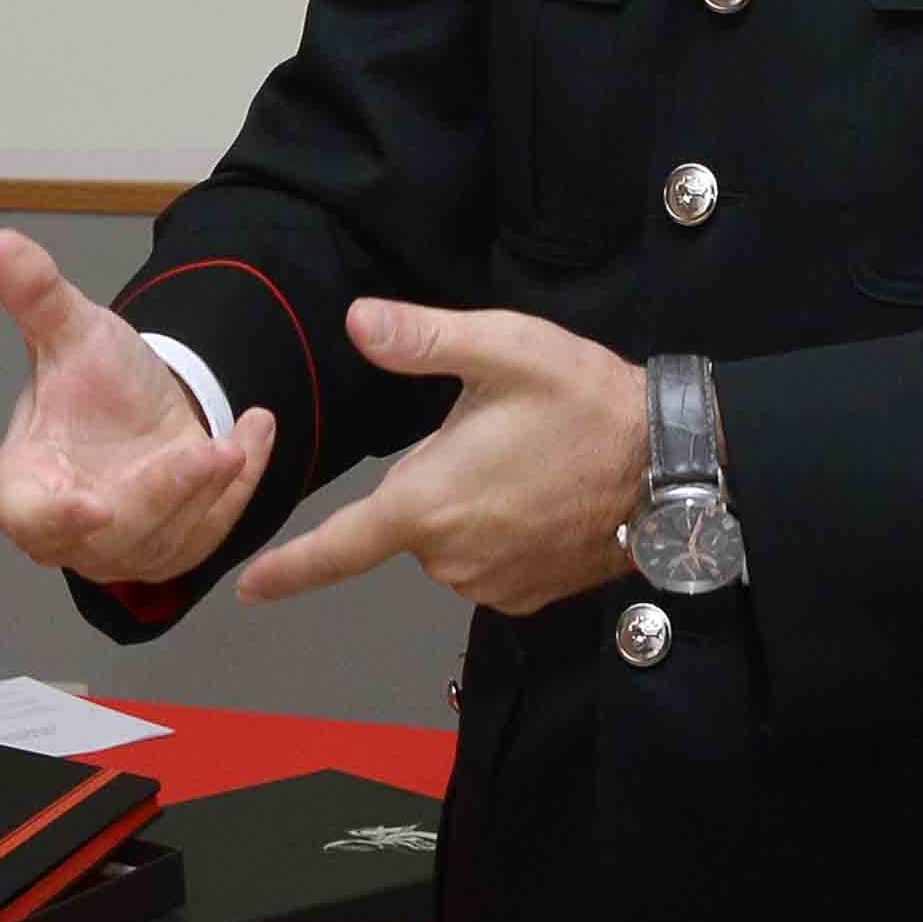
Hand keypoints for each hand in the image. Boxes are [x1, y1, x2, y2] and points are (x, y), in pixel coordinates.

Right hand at [0, 229, 278, 587]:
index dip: (57, 520)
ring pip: (172, 534)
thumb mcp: (70, 330)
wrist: (141, 404)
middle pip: (116, 533)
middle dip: (165, 494)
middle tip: (210, 455)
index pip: (30, 518)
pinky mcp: (181, 546)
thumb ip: (37, 297)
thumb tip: (0, 242)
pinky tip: (256, 429)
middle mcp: (76, 531)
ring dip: (209, 490)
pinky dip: (242, 484)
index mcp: (27, 486)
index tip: (95, 508)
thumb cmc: (90, 381)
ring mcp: (131, 546)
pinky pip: (217, 524)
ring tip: (237, 440)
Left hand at [230, 300, 647, 616]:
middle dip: (435, 479)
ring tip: (528, 465)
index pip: (339, 545)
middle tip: (497, 438)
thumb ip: (422, 337)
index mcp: (429, 501)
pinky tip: (541, 499)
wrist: (672, 467)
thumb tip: (357, 322)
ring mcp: (490, 585)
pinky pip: (485, 564)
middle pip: (406, 520)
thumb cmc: (584, 403)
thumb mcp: (502, 349)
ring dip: (469, 507)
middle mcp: (451, 558)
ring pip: (448, 541)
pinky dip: (500, 533)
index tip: (249, 590)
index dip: (290, 569)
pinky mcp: (525, 598)